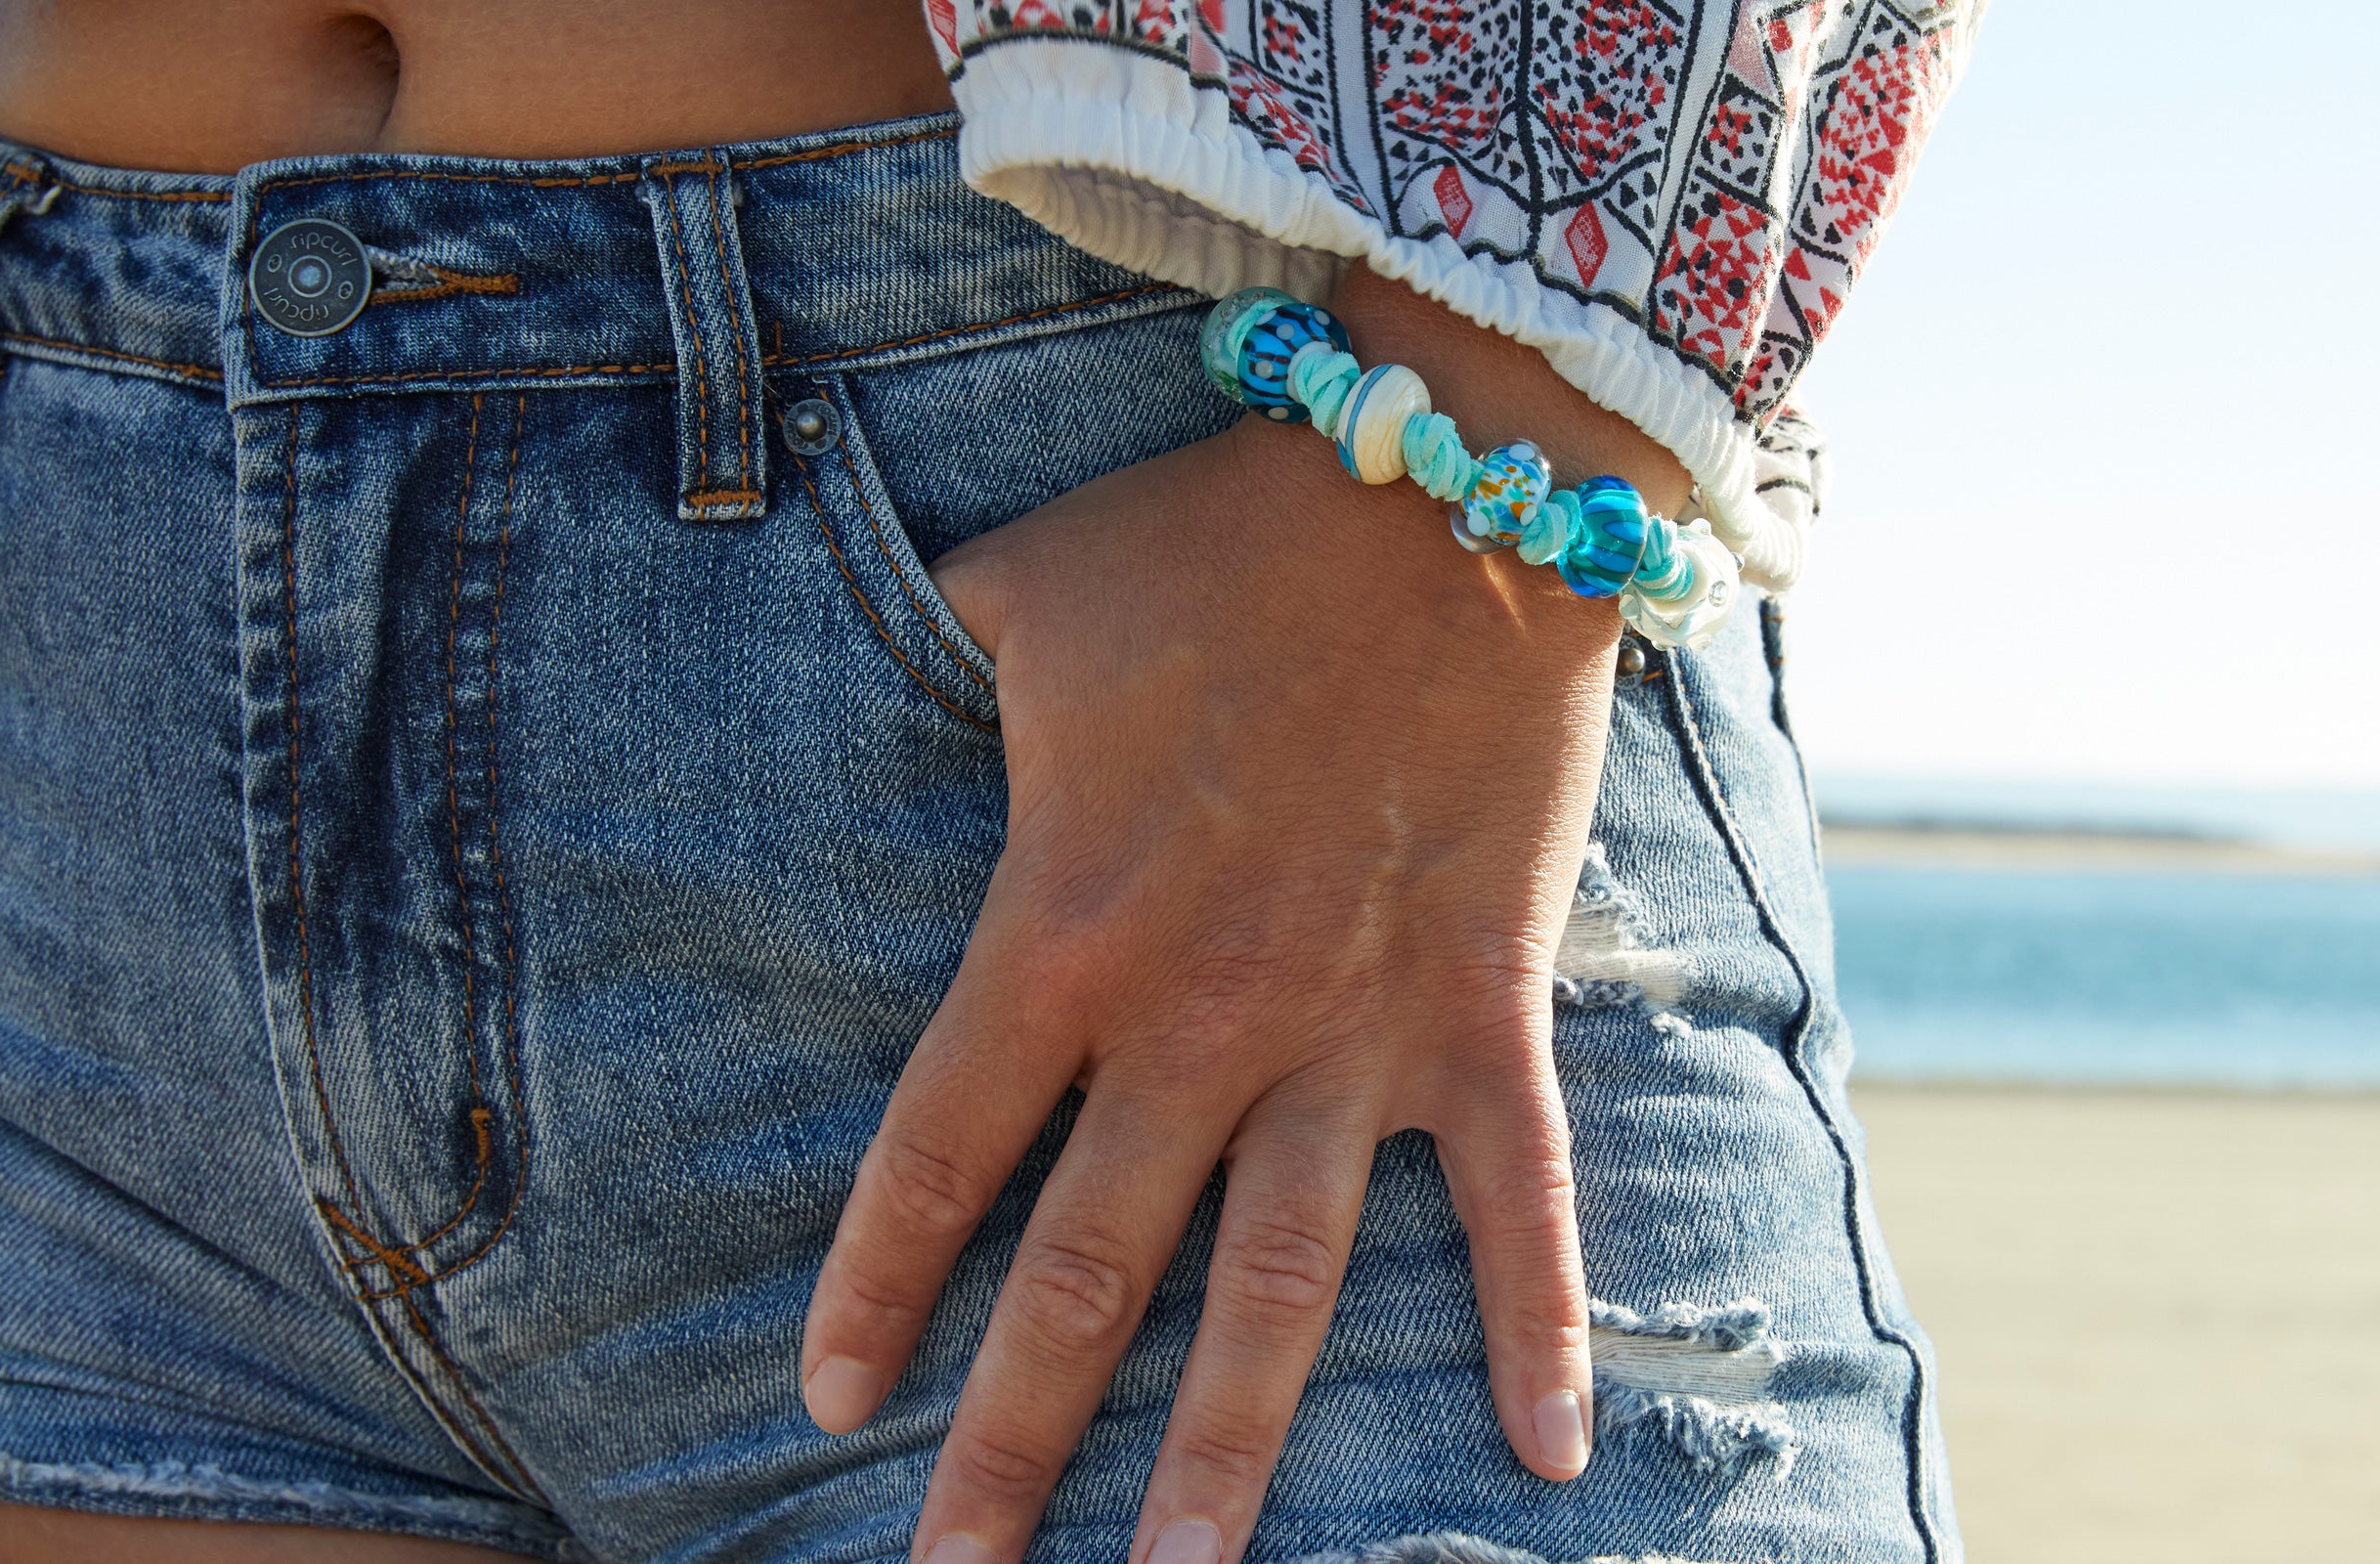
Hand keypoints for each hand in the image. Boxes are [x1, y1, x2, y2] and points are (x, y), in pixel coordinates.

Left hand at [800, 275, 1688, 1563]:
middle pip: (1085, 1274)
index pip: (938, 1158)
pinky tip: (1549, 1461)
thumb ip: (953, 657)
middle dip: (1013, 1447)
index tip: (830, 1406)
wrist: (1446, 490)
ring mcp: (1353, 1033)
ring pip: (1280, 1289)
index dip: (874, 1294)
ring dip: (1229, 1454)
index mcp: (1062, 932)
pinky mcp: (1485, 1014)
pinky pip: (1519, 1202)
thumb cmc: (1217, 537)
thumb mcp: (1026, 586)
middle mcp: (1198, 1021)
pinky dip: (1535, 1329)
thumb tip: (913, 651)